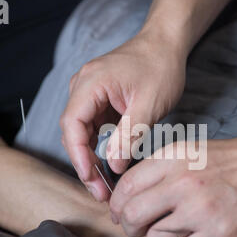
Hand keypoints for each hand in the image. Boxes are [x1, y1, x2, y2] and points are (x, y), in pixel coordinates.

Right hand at [60, 30, 186, 201]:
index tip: (91, 179)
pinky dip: (99, 147)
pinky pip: (92, 127)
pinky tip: (109, 164)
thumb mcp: (149, 104)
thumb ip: (129, 136)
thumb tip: (113, 166)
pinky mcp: (98, 100)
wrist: (165, 45)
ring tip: (104, 184)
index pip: (72, 125)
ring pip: (81, 133)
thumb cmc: (160, 67)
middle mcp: (83, 86)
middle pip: (72, 132)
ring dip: (90, 158)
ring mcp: (89, 93)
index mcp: (91, 83)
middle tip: (100, 191)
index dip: (78, 156)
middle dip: (84, 163)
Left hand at [110, 129, 236, 236]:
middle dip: (130, 226)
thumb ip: (155, 170)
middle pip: (132, 216)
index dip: (116, 205)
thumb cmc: (226, 160)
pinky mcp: (220, 235)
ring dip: (165, 236)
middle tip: (139, 227)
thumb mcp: (187, 150)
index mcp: (171, 159)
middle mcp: (182, 184)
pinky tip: (205, 231)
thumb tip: (125, 199)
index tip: (119, 213)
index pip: (126, 188)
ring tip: (184, 224)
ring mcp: (201, 211)